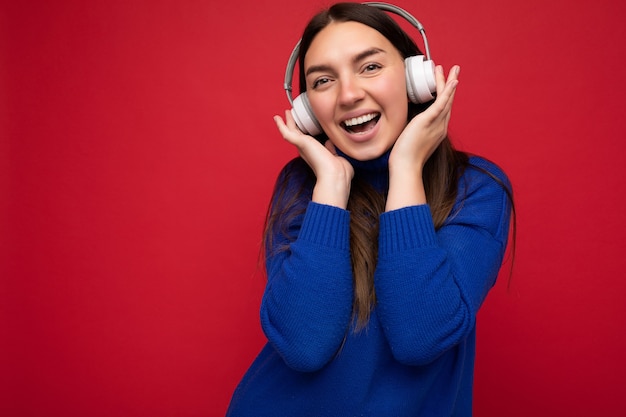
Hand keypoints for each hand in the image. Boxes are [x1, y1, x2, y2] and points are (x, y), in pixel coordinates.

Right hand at [274, 111, 353, 207]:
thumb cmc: (339, 172)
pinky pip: (287, 133)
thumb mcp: (337, 157)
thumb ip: (332, 150)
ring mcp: (303, 147)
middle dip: (293, 125)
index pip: (306, 141)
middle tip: (290, 115)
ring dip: (287, 122)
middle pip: (296, 135)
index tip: (303, 125)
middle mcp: (306, 150)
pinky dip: (281, 125)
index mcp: (314, 154)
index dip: (303, 132)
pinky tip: (277, 118)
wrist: (335, 176)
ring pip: (291, 132)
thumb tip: (329, 142)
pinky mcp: (301, 143)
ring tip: (286, 112)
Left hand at [385, 65, 459, 210]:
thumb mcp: (411, 139)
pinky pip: (441, 104)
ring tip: (453, 70)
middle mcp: (440, 126)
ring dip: (449, 83)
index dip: (445, 95)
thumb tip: (407, 123)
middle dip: (451, 85)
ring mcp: (437, 124)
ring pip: (446, 99)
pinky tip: (451, 81)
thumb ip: (413, 129)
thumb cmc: (405, 157)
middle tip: (455, 71)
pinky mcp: (429, 122)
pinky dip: (447, 92)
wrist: (406, 167)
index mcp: (436, 130)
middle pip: (448, 102)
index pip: (443, 109)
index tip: (445, 83)